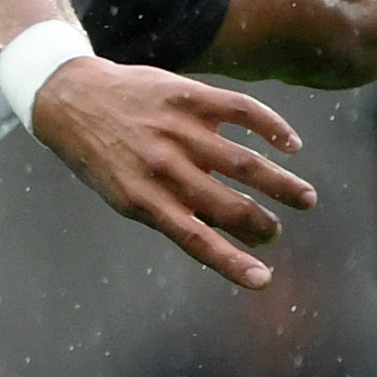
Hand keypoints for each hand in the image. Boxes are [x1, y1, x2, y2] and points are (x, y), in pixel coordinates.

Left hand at [29, 58, 314, 290]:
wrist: (71, 97)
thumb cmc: (104, 156)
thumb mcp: (124, 193)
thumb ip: (170, 213)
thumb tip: (226, 237)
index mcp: (143, 198)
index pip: (196, 240)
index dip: (232, 263)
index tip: (262, 281)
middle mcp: (162, 166)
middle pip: (228, 205)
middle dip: (261, 225)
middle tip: (275, 231)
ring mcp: (177, 130)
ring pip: (244, 162)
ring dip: (281, 184)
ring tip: (305, 199)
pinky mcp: (188, 96)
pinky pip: (242, 111)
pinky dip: (273, 127)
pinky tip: (292, 145)